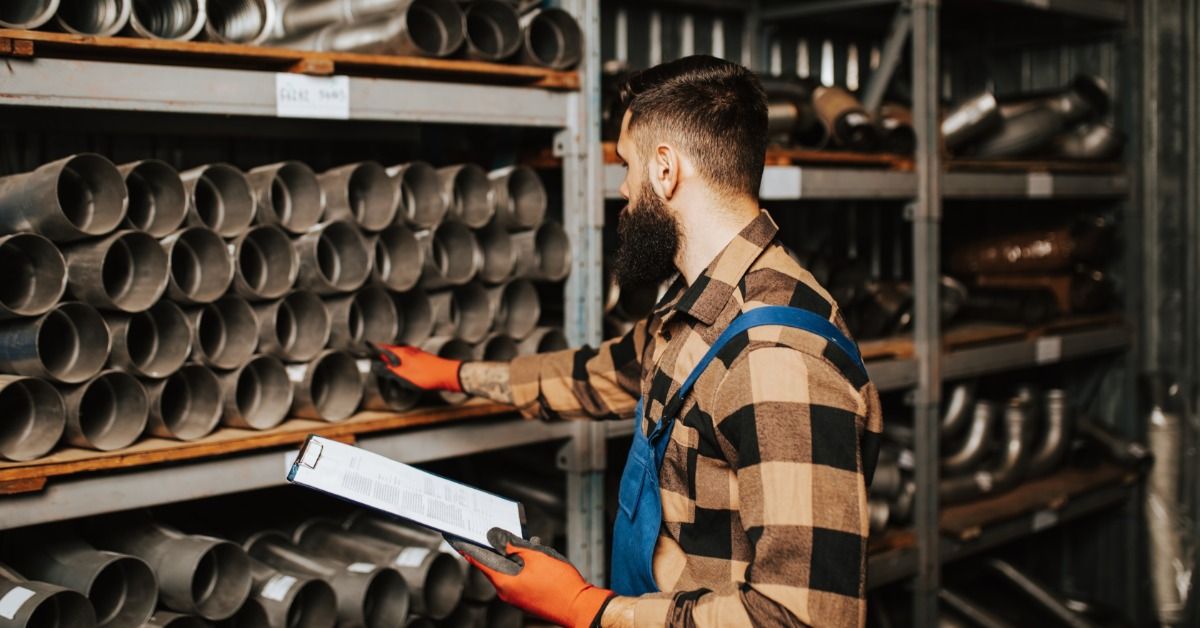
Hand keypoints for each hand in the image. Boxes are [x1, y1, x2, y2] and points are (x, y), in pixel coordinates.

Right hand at [370, 343, 462, 392]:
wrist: (447, 375)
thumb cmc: (428, 375)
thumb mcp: (404, 375)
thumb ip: (390, 371)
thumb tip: (378, 367)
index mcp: (402, 352)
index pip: (384, 349)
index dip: (374, 352)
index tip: (367, 352)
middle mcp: (409, 350)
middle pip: (392, 352)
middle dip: (384, 358)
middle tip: (378, 363)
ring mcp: (417, 354)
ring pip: (400, 356)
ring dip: (394, 362)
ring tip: (391, 370)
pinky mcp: (423, 360)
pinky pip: (408, 360)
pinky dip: (403, 365)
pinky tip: (406, 372)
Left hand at [452, 528, 613, 627]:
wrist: (579, 606)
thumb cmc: (560, 584)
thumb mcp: (536, 557)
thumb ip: (515, 547)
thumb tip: (499, 539)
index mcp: (504, 582)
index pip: (479, 562)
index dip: (469, 549)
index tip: (459, 541)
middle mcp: (506, 593)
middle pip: (494, 566)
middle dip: (496, 550)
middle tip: (496, 534)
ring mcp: (517, 598)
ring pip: (509, 572)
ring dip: (514, 557)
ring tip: (526, 544)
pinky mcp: (527, 599)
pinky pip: (518, 579)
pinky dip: (522, 567)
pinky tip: (534, 557)